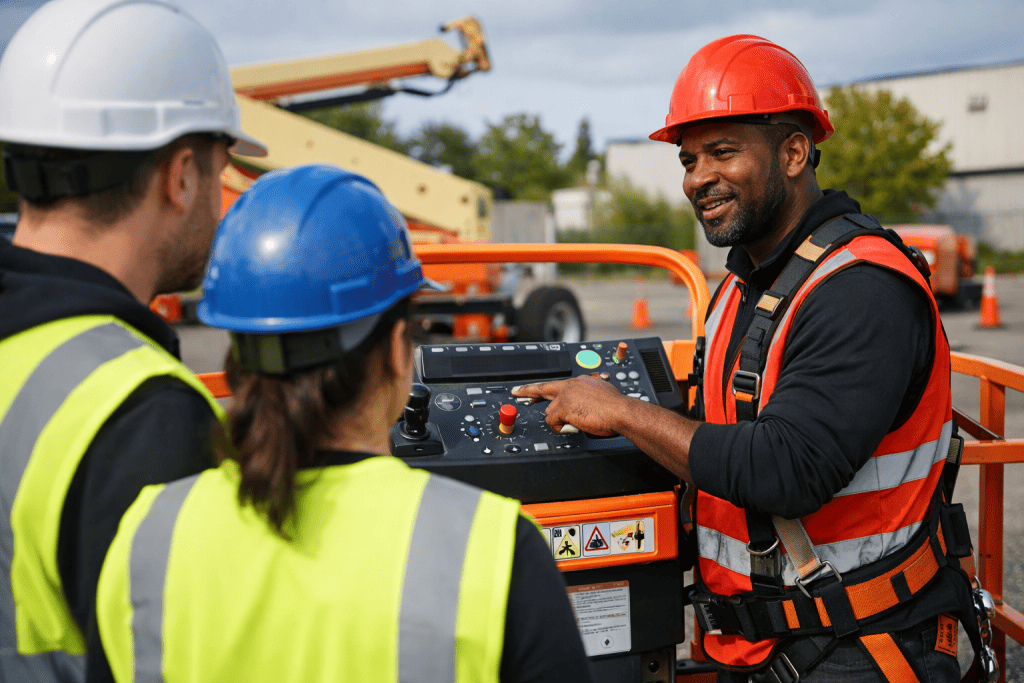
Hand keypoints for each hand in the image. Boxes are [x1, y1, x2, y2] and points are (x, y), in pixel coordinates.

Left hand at [511, 375, 626, 436]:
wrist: (621, 412)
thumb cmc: (617, 407)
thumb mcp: (602, 395)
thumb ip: (589, 397)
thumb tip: (585, 405)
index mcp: (579, 381)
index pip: (556, 385)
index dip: (542, 389)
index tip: (532, 391)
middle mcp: (570, 385)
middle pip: (542, 388)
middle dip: (527, 391)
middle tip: (515, 392)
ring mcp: (566, 396)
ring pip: (550, 412)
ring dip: (559, 421)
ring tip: (578, 424)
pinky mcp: (563, 407)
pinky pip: (552, 422)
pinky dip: (560, 428)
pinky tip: (574, 427)